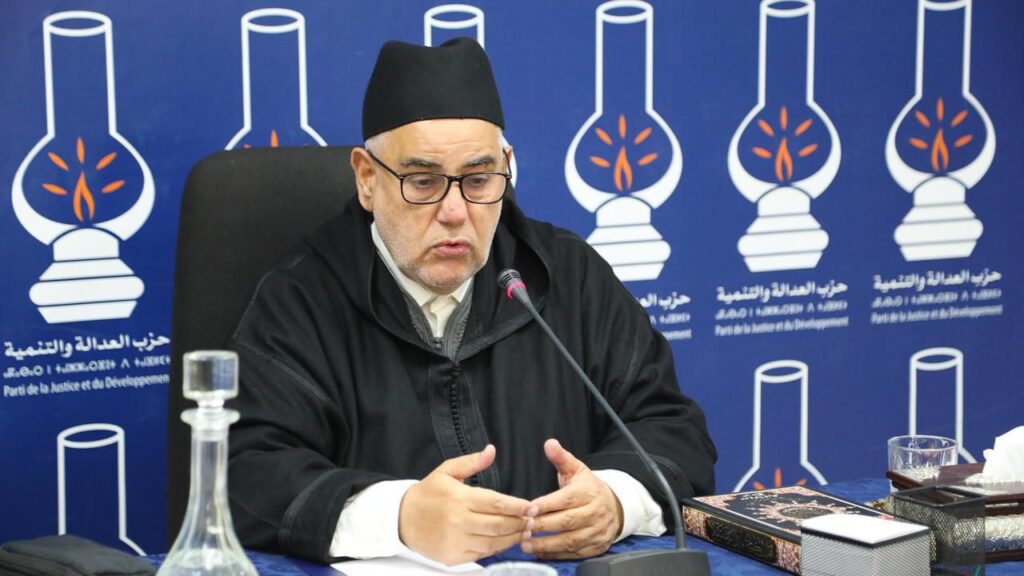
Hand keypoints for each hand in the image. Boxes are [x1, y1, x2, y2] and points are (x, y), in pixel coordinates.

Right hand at [399, 445, 536, 565]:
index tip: (532, 506)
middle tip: (533, 520)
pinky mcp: (453, 557)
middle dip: (520, 523)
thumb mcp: (446, 471)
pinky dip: (497, 549)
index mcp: (460, 498)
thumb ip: (471, 462)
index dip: (518, 506)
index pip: (497, 504)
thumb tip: (491, 450)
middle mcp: (459, 521)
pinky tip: (505, 542)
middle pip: (499, 525)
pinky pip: (482, 554)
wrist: (401, 520)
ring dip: (512, 538)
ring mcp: (456, 541)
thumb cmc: (428, 493)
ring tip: (524, 531)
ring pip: (493, 542)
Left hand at [521, 439, 623, 559]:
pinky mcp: (596, 546)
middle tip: (523, 528)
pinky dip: (557, 555)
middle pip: (568, 521)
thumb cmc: (588, 488)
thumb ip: (561, 458)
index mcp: (588, 492)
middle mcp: (595, 512)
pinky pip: (575, 553)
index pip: (566, 499)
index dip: (547, 504)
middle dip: (543, 526)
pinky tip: (540, 553)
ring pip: (571, 540)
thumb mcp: (577, 469)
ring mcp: (597, 531)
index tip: (529, 508)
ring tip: (526, 544)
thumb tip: (549, 443)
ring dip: (547, 544)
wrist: (615, 506)